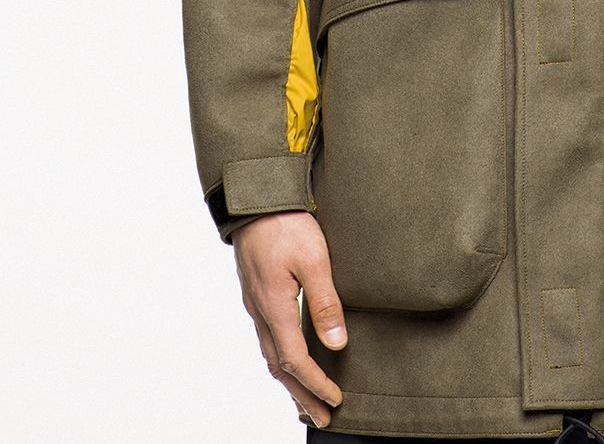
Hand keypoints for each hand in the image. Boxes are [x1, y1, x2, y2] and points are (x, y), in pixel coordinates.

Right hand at [233, 210, 347, 427]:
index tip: (336, 400)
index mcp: (274, 308)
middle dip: (301, 394)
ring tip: (307, 399)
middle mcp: (260, 312)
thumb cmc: (286, 224)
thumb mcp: (314, 260)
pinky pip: (267, 338)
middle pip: (279, 367)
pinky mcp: (257, 293)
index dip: (316, 384)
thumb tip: (337, 345)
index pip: (295, 361)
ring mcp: (256, 303)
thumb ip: (325, 303)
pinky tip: (291, 357)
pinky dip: (281, 358)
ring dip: (289, 380)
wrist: (255, 198)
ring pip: (270, 354)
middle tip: (322, 416)